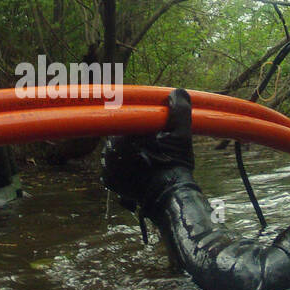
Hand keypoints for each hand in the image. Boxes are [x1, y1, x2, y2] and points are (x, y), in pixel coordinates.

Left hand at [102, 88, 195, 214]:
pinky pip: (112, 166)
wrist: (168, 197)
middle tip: (148, 142)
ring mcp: (107, 167)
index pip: (122, 119)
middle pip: (117, 135)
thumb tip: (177, 92)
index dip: (134, 121)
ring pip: (114, 151)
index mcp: (123, 136)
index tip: (145, 126)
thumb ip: (179, 111)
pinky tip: (137, 167)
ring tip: (143, 156)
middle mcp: (110, 151)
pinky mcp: (109, 181)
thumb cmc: (175, 165)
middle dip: (130, 137)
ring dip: (125, 151)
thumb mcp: (182, 135)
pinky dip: (121, 166)